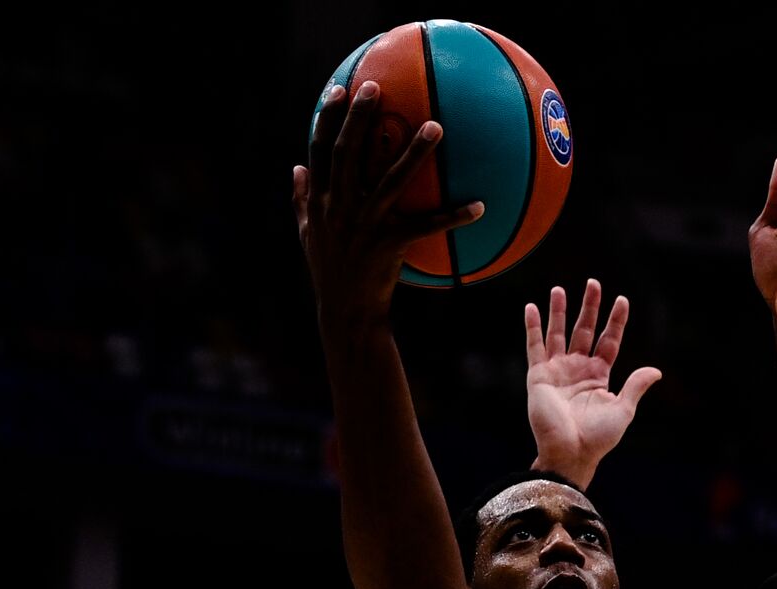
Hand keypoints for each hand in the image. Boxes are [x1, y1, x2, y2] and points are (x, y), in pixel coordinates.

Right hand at [292, 81, 483, 329]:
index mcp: (320, 201)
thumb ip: (300, 200)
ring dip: (415, 152)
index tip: (339, 90)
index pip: (320, 149)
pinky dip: (454, 217)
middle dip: (360, 116)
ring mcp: (364, 224)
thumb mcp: (307, 235)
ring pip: (392, 180)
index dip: (328, 118)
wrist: (345, 313)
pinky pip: (427, 225)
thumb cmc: (330, 273)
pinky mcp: (389, 244)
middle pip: (348, 152)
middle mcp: (339, 206)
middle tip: (377, 87)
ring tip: (436, 127)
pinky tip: (480, 207)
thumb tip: (296, 167)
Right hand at [525, 279, 661, 487]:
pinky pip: (535, 346)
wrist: (570, 452)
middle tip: (593, 283)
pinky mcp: (538, 375)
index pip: (608, 341)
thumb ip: (636, 386)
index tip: (621, 300)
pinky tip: (532, 308)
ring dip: (559, 311)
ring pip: (559, 333)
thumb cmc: (598, 437)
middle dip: (589, 307)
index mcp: (599, 376)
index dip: (615, 321)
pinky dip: (533, 327)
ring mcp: (557, 370)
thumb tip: (657, 371)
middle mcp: (578, 369)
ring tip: (559, 289)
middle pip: (584, 330)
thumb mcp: (623, 409)